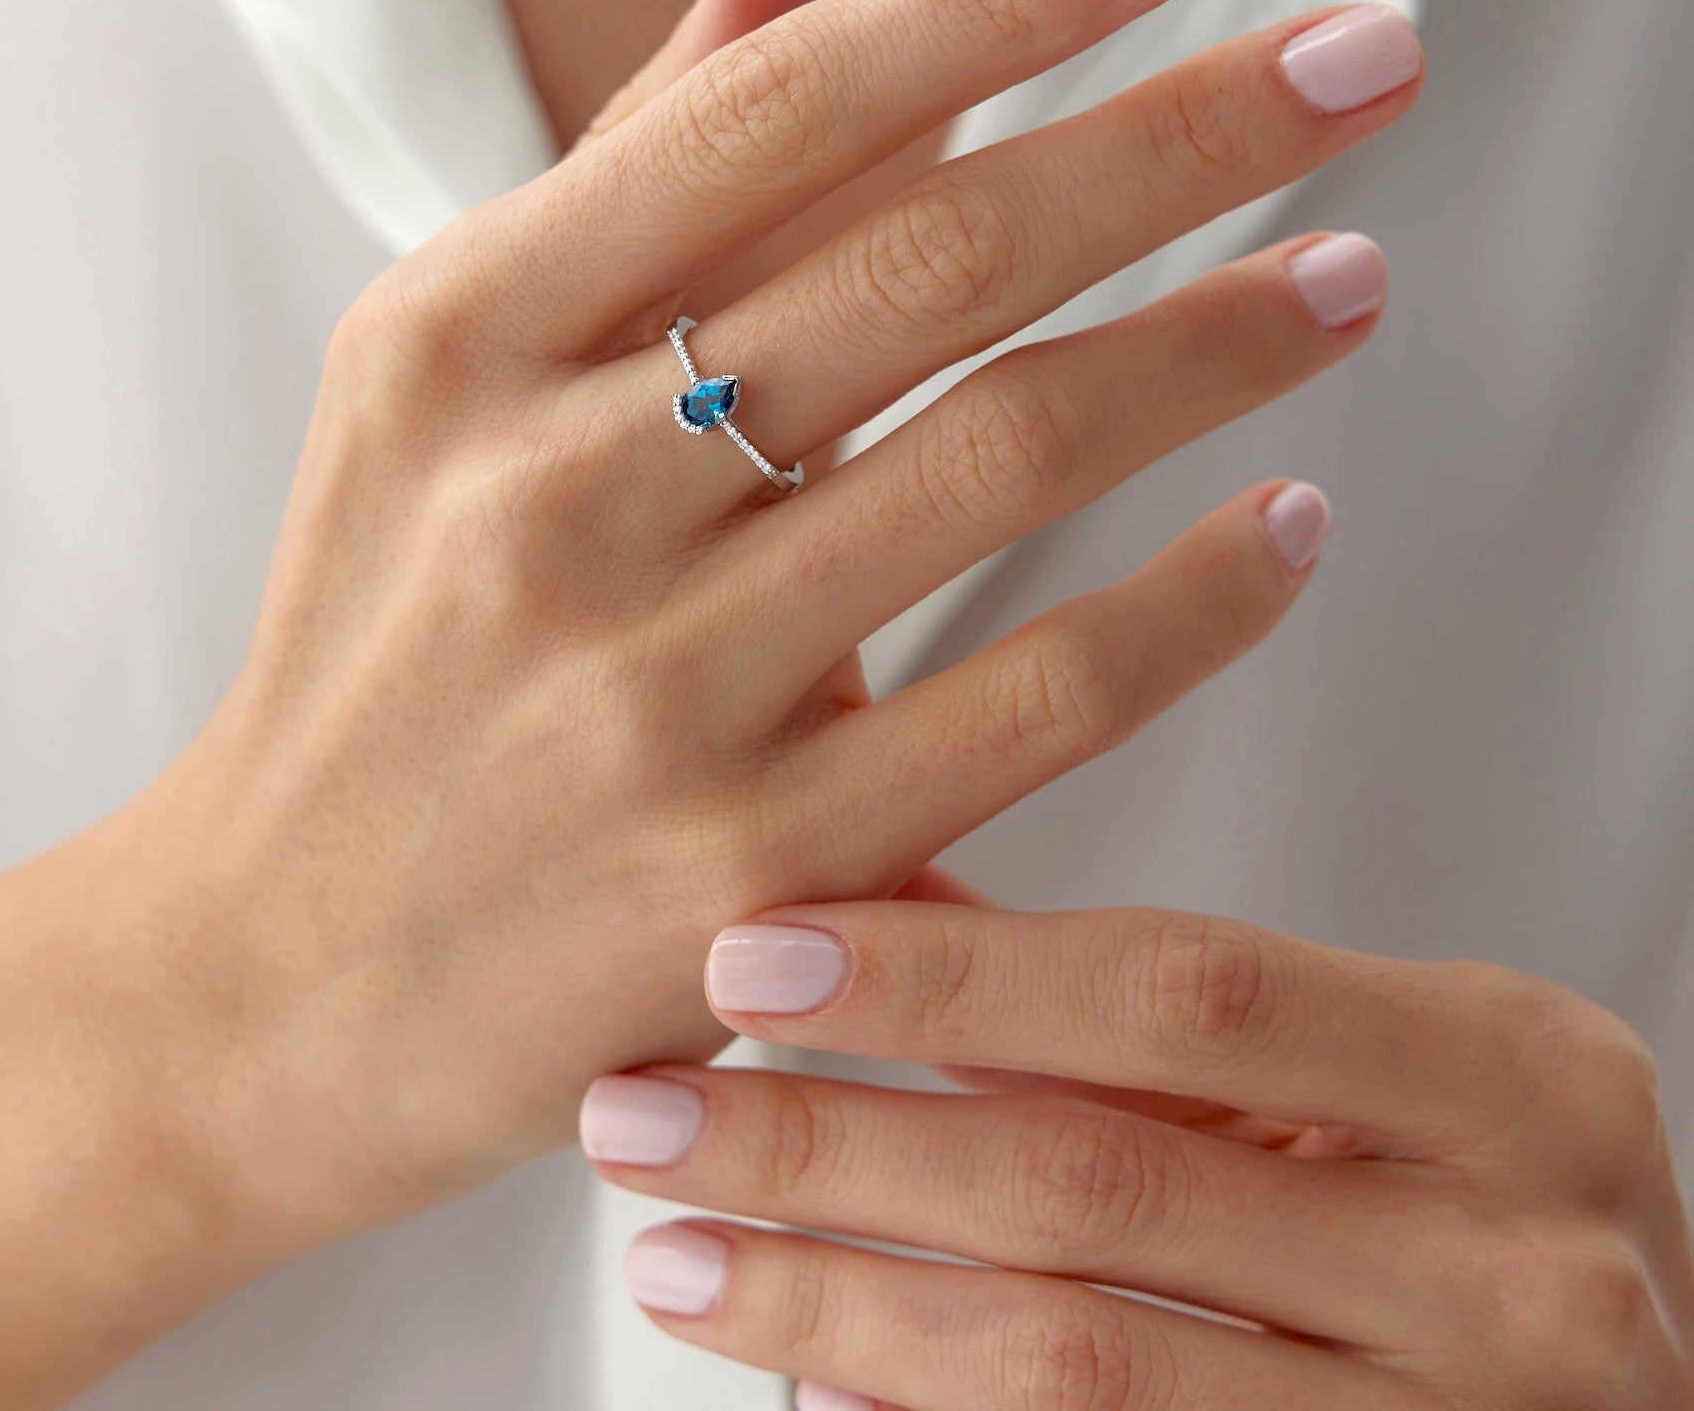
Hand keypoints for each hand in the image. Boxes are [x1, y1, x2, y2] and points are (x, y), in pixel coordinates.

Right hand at [109, 0, 1422, 1263]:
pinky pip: (1032, 703)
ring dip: (1219, 347)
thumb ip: (638, 156)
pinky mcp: (747, 877)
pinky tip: (1284, 530)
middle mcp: (544, 492)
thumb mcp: (447, 373)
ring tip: (1348, 279)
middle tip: (1372, 61)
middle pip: (929, 262)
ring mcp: (646, 693)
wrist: (274, 971)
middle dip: (1182, 138)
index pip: (771, 111)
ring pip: (1006, 460)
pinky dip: (1190, 605)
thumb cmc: (387, 632)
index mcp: (461, 332)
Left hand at [587, 889, 1693, 1409]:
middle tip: (646, 1109)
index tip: (752, 954)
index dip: (946, 968)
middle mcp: (1516, 1272)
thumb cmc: (1484, 1194)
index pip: (1176, 998)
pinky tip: (808, 1375)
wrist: (1656, 1401)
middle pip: (1092, 1193)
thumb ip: (1141, 992)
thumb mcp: (1373, 1058)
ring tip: (674, 1250)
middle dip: (830, 1148)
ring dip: (832, 1307)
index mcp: (1513, 1078)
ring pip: (1068, 1372)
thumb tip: (885, 881)